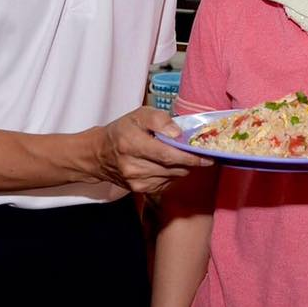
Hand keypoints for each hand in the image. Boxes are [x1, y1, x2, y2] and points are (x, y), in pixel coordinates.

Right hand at [96, 107, 211, 194]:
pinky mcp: (141, 191)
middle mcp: (134, 167)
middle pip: (173, 168)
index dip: (190, 156)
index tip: (208, 155)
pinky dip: (174, 173)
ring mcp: (137, 182)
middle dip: (191, 161)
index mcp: (132, 144)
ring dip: (183, 167)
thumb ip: (159, 119)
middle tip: (204, 153)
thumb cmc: (122, 130)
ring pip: (173, 176)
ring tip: (185, 155)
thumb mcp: (138, 115)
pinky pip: (168, 183)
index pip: (167, 154)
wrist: (100, 155)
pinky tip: (172, 164)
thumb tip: (177, 134)